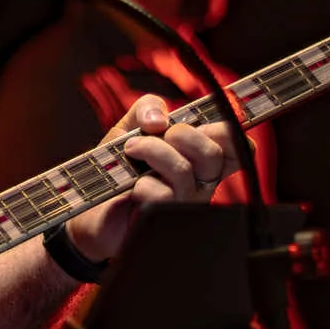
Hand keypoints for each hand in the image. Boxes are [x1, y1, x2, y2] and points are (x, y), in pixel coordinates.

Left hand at [65, 94, 238, 263]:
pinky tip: (130, 190)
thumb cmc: (118, 167)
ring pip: (184, 170)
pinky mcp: (165, 220)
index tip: (204, 121)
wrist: (92, 208)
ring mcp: (185, 204)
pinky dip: (139, 183)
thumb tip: (160, 119)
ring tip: (130, 150)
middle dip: (182, 134)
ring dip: (152, 151)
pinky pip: (160, 194)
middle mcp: (200, 182)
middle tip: (155, 133)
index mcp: (200, 157)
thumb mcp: (129, 126)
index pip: (237, 145)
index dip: (231, 130)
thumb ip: (148, 108)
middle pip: (214, 153)